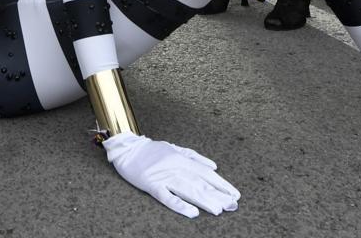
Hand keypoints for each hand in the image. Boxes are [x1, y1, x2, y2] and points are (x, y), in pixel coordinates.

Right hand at [103, 132, 239, 218]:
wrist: (126, 149)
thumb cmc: (151, 150)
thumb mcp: (174, 148)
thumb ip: (194, 156)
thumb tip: (213, 166)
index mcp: (181, 159)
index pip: (206, 173)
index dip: (221, 184)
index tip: (234, 194)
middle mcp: (175, 167)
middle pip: (200, 183)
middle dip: (217, 194)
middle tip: (231, 205)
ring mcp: (163, 177)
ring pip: (187, 190)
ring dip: (204, 200)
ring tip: (218, 210)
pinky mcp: (151, 185)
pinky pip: (167, 197)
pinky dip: (180, 205)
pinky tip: (192, 212)